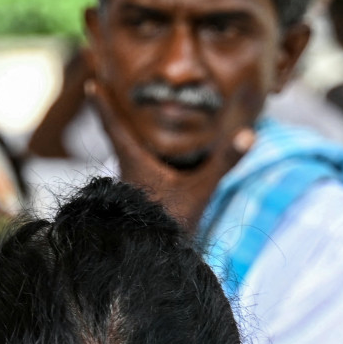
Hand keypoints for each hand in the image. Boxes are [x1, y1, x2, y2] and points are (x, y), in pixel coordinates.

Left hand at [88, 77, 254, 230]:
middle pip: (114, 134)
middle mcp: (126, 172)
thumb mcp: (201, 189)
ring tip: (116, 113)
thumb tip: (250, 133)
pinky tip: (138, 154)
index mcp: (135, 163)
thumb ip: (224, 162)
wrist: (155, 259)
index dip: (104, 103)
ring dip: (118, 132)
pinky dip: (129, 152)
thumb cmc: (173, 224)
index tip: (92, 83)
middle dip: (108, 111)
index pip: (116, 126)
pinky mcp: (133, 200)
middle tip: (98, 86)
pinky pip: (129, 167)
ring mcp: (128, 187)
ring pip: (120, 152)